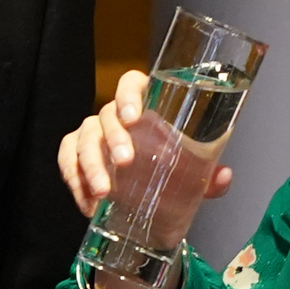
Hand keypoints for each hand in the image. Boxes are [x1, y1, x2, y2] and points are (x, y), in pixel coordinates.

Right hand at [57, 71, 234, 231]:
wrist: (145, 197)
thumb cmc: (168, 170)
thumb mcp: (191, 173)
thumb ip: (207, 176)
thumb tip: (222, 177)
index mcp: (145, 106)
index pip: (132, 83)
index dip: (128, 94)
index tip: (133, 117)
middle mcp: (114, 115)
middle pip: (105, 114)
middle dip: (113, 137)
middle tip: (125, 162)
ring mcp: (91, 133)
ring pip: (82, 139)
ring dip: (91, 165)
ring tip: (104, 193)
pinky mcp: (74, 154)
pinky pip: (66, 161)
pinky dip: (75, 183)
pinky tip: (89, 205)